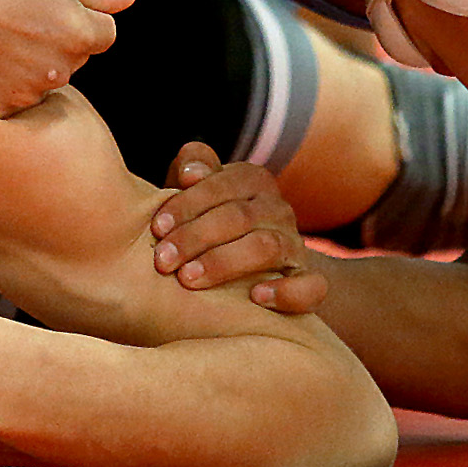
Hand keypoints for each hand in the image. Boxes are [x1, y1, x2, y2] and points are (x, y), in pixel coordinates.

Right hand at [0, 0, 130, 117]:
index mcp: (76, 33)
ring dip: (32, 63)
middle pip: (75, 59)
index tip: (44, 2)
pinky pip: (16, 98)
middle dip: (57, 40)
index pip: (104, 34)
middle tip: (15, 15)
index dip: (78, 15)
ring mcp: (25, 92)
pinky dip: (4, 82)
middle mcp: (57, 69)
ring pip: (45, 79)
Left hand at [150, 141, 326, 313]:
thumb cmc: (206, 221)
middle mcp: (278, 208)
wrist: (252, 265)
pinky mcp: (307, 280)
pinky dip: (287, 291)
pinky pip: (310, 285)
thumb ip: (190, 169)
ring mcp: (295, 245)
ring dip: (224, 263)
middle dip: (196, 237)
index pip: (222, 184)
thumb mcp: (195, 192)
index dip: (187, 204)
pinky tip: (255, 297)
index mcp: (253, 180)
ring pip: (267, 247)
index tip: (157, 228)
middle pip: (239, 217)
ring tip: (188, 278)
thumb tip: (189, 173)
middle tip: (162, 261)